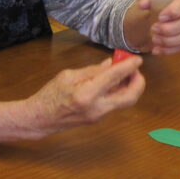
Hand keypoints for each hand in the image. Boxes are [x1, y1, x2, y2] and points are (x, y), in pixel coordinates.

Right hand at [30, 55, 145, 130]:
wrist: (41, 119)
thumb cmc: (50, 95)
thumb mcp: (68, 75)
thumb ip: (93, 70)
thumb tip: (112, 63)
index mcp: (86, 94)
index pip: (114, 78)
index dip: (129, 67)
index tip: (137, 59)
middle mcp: (96, 108)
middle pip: (130, 97)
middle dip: (138, 81)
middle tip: (135, 69)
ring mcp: (99, 116)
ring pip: (125, 101)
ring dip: (130, 86)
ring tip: (125, 72)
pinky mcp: (99, 118)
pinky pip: (116, 103)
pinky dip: (120, 91)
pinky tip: (114, 81)